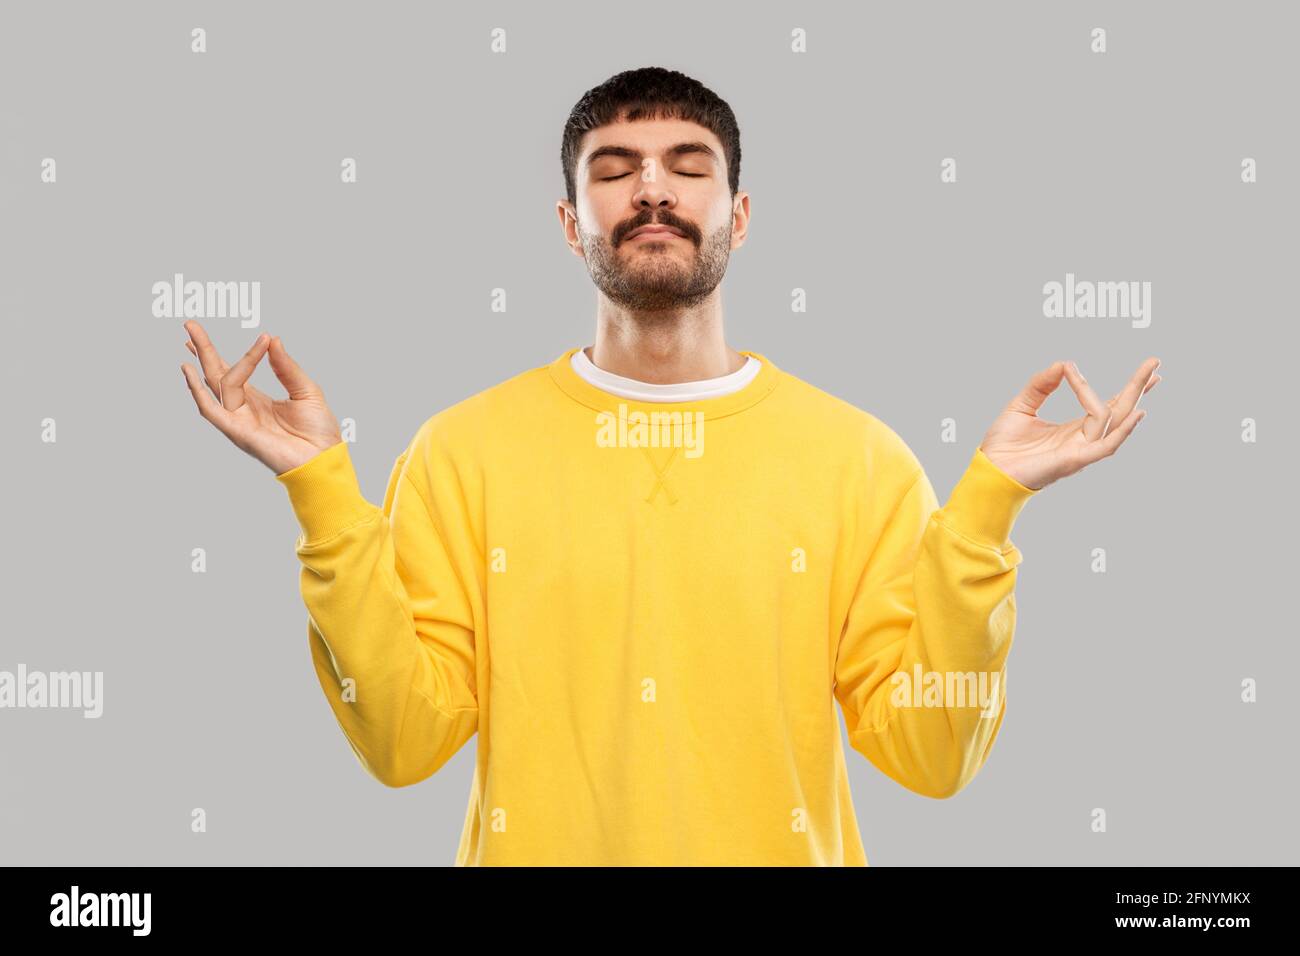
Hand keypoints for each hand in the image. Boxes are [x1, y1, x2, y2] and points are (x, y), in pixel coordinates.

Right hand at [179, 320, 342, 474]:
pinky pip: (212, 410)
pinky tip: (190, 372)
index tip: (260, 334)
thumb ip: (286, 367)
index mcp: (258, 400)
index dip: (232, 353)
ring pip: (218, 384)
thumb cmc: (318, 430)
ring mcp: (238, 420)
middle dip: (202, 349)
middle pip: (216, 374)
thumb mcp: (306, 390)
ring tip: (192, 337)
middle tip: (189, 323)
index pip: (234, 371)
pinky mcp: (237, 431)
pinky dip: (198, 392)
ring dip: (205, 359)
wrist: (324, 458)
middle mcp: (243, 408)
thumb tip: (273, 339)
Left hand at [978, 357, 1161, 490]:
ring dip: (1131, 397)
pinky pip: (1105, 445)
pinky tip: (1136, 413)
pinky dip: (1122, 430)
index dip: (1128, 389)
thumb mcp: (1022, 405)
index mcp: (1073, 430)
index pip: (1108, 406)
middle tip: (1155, 362)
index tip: (1147, 369)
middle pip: (1119, 411)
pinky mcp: (1075, 460)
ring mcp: (1081, 450)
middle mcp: (1082, 440)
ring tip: (1147, 376)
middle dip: (1138, 387)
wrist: (988, 471)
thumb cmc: (1003, 446)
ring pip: (1113, 421)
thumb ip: (1042, 384)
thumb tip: (1064, 363)